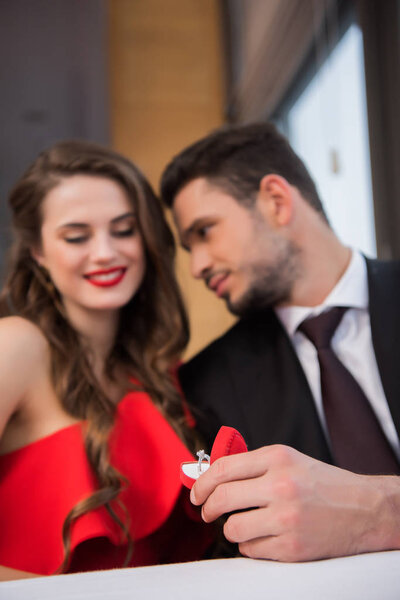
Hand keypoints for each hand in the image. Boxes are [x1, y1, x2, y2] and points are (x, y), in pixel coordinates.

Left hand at [190, 445, 399, 561]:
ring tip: (244, 524)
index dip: (202, 482)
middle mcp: (281, 485)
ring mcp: (286, 518)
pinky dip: (251, 545)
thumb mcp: (289, 460)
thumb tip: (211, 476)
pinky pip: (250, 550)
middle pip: (221, 498)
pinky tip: (266, 536)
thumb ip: (253, 466)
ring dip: (231, 528)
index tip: (196, 492)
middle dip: (206, 507)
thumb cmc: (323, 483)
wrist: (365, 509)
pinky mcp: (292, 548)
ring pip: (232, 528)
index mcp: (278, 458)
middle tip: (206, 512)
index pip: (223, 468)